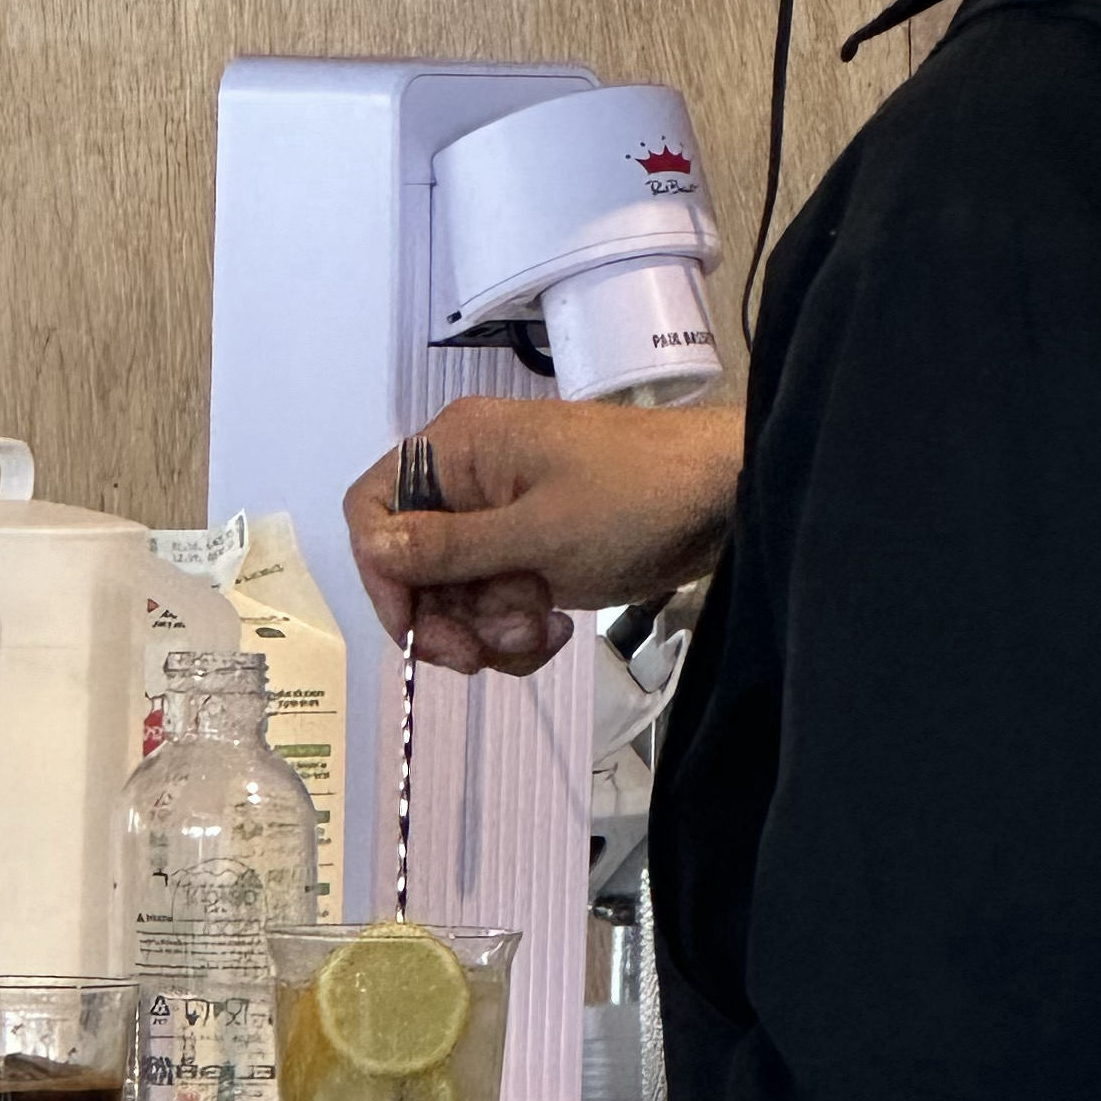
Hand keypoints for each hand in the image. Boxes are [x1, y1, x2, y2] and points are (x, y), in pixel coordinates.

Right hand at [344, 395, 742, 677]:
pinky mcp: (530, 550)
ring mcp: (501, 516)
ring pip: (454, 594)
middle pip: (412, 566)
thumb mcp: (538, 534)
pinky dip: (516, 628)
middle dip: (449, 617)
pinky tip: (559, 629)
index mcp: (456, 449)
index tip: (418, 629)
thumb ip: (450, 548)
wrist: (727, 497)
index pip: (373, 511)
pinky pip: (493, 601)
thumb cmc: (638, 499)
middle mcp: (468, 478)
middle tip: (488, 650)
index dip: (383, 575)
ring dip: (489, 629)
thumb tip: (374, 549)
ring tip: (543, 630)